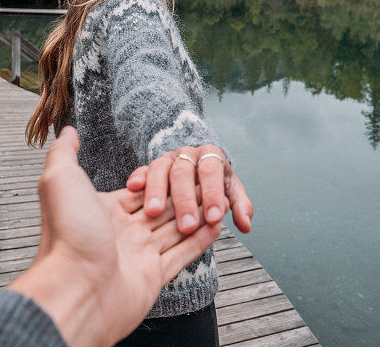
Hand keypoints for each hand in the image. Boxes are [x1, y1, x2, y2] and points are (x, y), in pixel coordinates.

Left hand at [8, 127, 221, 346]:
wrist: (75, 289)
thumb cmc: (68, 232)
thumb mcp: (60, 180)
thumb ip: (65, 152)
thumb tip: (67, 130)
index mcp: (104, 210)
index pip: (142, 189)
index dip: (165, 179)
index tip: (187, 165)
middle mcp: (121, 232)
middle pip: (162, 208)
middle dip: (186, 196)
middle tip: (210, 182)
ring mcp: (138, 255)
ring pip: (175, 231)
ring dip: (197, 215)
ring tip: (219, 201)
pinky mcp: (152, 277)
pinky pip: (182, 255)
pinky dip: (201, 241)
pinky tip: (216, 227)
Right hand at [126, 145, 253, 234]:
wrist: (195, 168)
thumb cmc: (214, 185)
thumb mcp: (230, 193)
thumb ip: (239, 206)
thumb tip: (246, 224)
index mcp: (212, 157)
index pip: (213, 171)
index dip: (213, 194)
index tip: (214, 218)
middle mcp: (188, 154)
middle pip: (184, 172)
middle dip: (185, 199)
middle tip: (187, 225)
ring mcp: (167, 159)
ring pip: (160, 169)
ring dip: (157, 190)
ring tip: (154, 212)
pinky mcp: (149, 166)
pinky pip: (142, 169)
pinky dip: (138, 177)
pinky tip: (133, 189)